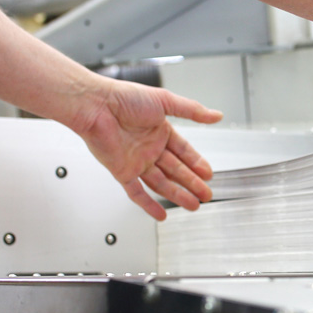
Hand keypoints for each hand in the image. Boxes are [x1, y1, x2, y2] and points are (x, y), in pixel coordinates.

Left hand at [75, 80, 222, 219]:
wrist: (96, 106)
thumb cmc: (124, 98)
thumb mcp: (165, 100)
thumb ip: (192, 110)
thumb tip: (216, 115)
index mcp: (159, 130)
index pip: (183, 151)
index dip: (196, 163)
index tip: (208, 174)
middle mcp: (149, 147)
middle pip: (175, 170)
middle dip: (192, 183)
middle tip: (206, 194)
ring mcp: (136, 161)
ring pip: (161, 183)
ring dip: (177, 194)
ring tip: (193, 204)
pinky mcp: (122, 171)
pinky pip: (136, 192)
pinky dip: (148, 205)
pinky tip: (160, 214)